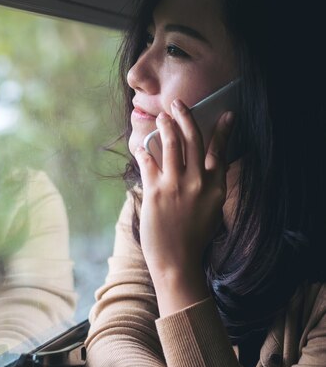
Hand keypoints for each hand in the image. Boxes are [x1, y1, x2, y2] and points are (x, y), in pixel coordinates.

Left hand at [133, 100, 233, 313]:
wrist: (177, 263)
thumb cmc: (193, 240)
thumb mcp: (211, 211)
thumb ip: (208, 188)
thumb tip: (203, 170)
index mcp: (216, 188)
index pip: (220, 151)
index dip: (223, 131)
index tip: (227, 114)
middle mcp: (198, 183)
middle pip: (194, 140)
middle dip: (186, 118)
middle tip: (179, 104)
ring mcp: (176, 186)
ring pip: (172, 145)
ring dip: (166, 126)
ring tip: (161, 116)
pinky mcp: (156, 192)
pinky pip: (149, 162)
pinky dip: (144, 150)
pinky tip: (140, 144)